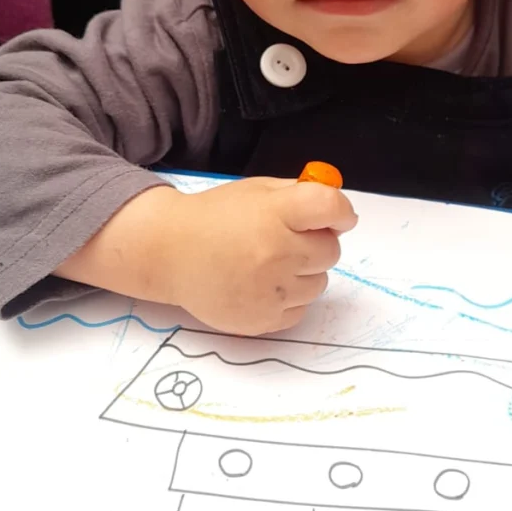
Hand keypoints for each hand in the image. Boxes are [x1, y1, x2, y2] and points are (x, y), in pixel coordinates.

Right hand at [161, 177, 356, 334]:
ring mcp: (269, 289)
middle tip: (290, 238)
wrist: (170, 252)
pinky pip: (301, 309)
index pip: (330, 207)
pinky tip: (263, 283)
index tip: (340, 217)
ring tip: (270, 263)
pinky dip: (290, 298)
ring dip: (304, 272)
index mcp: (274, 212)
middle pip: (330, 250)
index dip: (341, 211)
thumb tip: (338, 213)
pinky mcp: (263, 320)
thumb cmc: (217, 216)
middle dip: (317, 242)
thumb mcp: (256, 191)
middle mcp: (274, 251)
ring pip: (319, 283)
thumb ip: (298, 194)